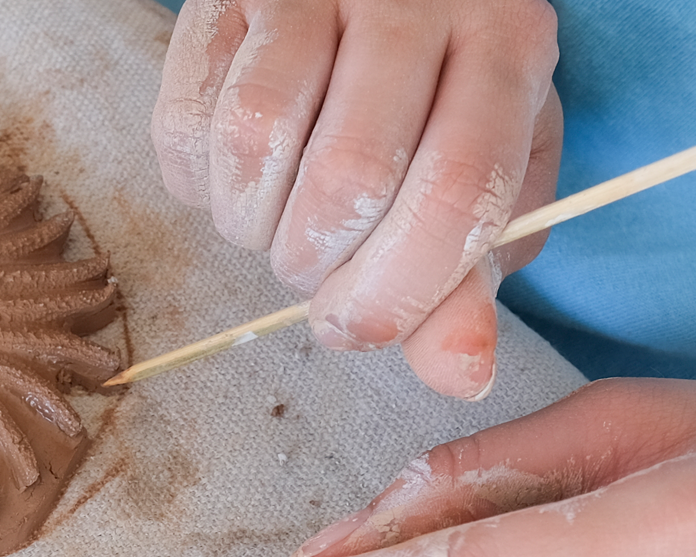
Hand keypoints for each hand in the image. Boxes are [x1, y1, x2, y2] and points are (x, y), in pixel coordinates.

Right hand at [151, 0, 564, 397]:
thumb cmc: (443, 97)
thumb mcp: (489, 177)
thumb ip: (471, 275)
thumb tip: (460, 374)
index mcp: (508, 43)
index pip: (456, 193)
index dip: (398, 292)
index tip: (355, 327)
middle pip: (350, 176)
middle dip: (317, 263)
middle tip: (316, 264)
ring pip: (255, 139)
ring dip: (253, 224)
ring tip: (277, 219)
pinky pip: (186, 117)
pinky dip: (200, 183)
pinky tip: (236, 175)